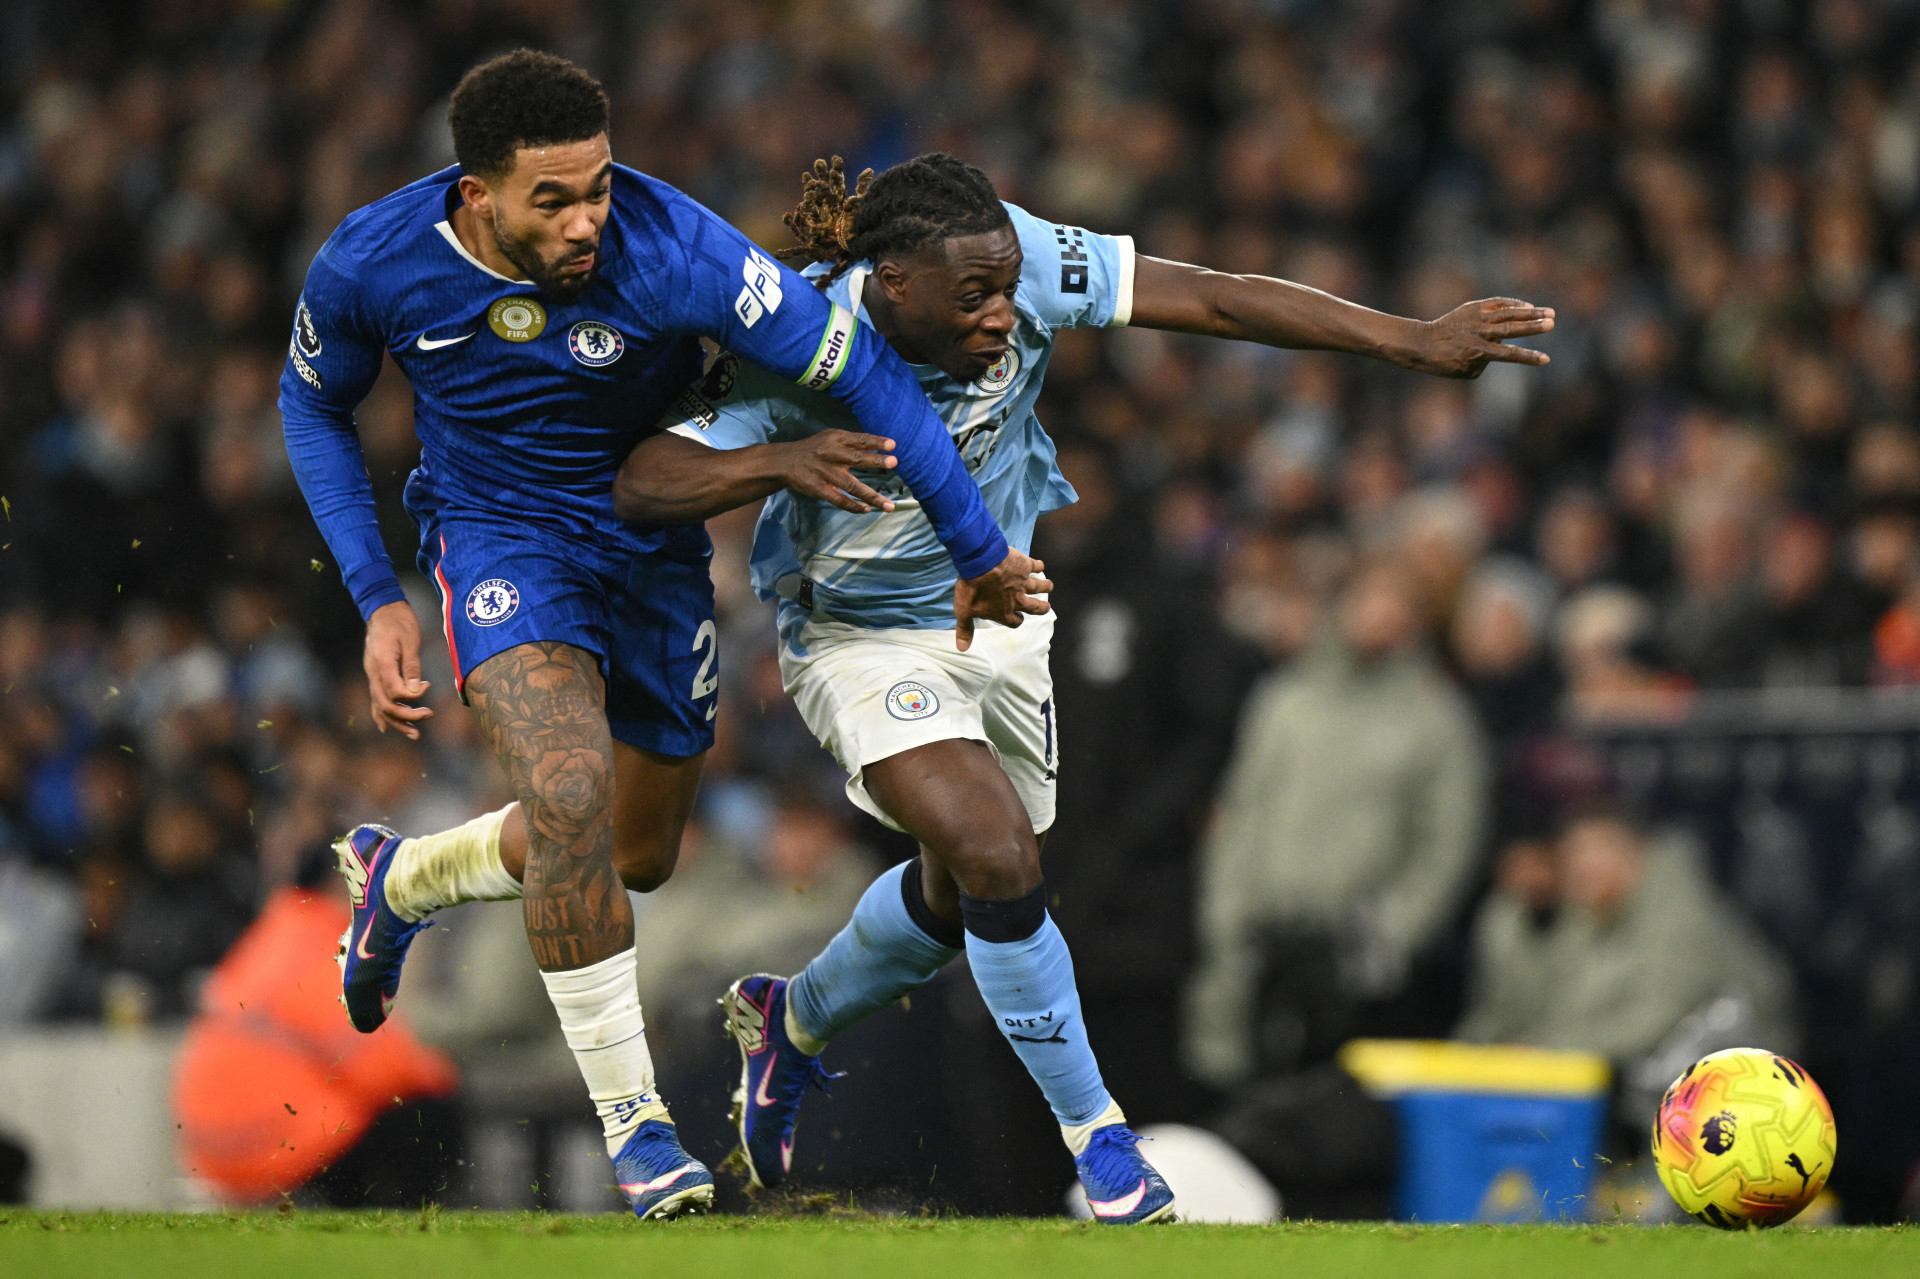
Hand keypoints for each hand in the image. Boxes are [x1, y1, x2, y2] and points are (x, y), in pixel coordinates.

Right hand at [364, 600, 432, 738]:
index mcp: (382, 663)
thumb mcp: (410, 640)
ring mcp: (371, 674)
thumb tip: (417, 690)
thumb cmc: (399, 621)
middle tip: (429, 715)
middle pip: (386, 705)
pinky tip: (386, 728)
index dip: (414, 695)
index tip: (429, 685)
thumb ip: (412, 666)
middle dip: (407, 716)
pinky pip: (374, 699)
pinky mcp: (374, 674)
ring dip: (396, 722)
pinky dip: (380, 715)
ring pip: (380, 706)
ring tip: (415, 734)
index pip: (395, 692)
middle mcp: (373, 672)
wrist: (382, 608)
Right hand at [775, 430, 898, 513]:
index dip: (876, 441)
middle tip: (894, 462)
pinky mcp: (819, 489)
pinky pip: (839, 499)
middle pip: (856, 458)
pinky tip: (867, 510)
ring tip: (889, 505)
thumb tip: (879, 448)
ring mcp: (825, 473)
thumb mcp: (831, 438)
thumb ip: (852, 443)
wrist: (785, 461)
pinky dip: (853, 506)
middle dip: (875, 461)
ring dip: (871, 496)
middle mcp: (831, 454)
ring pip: (852, 485)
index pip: (859, 439)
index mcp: (836, 439)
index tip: (892, 444)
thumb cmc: (815, 449)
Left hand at [952, 548, 1052, 651]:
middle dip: (1042, 608)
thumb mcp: (964, 611)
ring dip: (1045, 586)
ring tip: (1050, 586)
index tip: (1019, 618)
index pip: (1016, 621)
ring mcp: (1023, 582)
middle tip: (1046, 607)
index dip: (1017, 620)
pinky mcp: (1024, 566)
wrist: (980, 564)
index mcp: (1004, 612)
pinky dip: (1039, 566)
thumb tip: (962, 648)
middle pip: (1035, 607)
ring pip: (1039, 587)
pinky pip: (1035, 566)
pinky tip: (1041, 565)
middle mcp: (1017, 599)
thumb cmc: (972, 589)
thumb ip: (965, 630)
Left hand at [1408, 298, 1554, 378]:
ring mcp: (1477, 318)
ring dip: (1530, 312)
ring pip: (1508, 313)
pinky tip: (1526, 306)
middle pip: (1512, 329)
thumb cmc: (1445, 363)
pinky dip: (1512, 304)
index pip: (1510, 355)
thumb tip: (1500, 345)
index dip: (1528, 357)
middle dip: (1533, 326)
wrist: (1423, 343)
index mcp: (1480, 352)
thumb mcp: (1467, 371)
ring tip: (1549, 312)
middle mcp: (1480, 334)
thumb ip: (1487, 361)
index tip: (1546, 359)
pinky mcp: (1473, 308)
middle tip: (1552, 323)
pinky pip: (1496, 303)